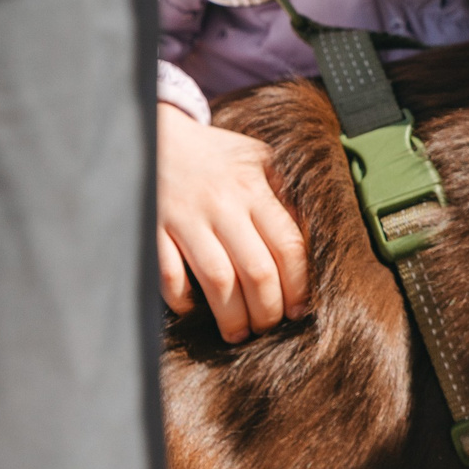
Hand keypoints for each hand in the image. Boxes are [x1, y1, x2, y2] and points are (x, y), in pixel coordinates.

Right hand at [156, 106, 310, 341]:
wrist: (155, 135)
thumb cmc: (216, 156)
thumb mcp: (260, 161)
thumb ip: (286, 196)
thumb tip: (314, 242)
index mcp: (255, 187)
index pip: (288, 246)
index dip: (299, 286)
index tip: (299, 310)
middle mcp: (223, 204)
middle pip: (257, 271)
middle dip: (267, 311)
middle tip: (268, 327)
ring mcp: (186, 217)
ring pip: (218, 280)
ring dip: (231, 317)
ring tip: (237, 333)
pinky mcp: (153, 228)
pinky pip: (169, 275)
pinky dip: (182, 300)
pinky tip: (193, 309)